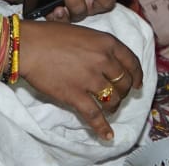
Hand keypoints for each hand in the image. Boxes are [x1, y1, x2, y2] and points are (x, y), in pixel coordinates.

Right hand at [17, 19, 143, 141]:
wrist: (30, 46)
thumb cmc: (53, 36)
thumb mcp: (86, 33)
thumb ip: (100, 47)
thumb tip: (109, 61)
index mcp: (108, 43)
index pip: (132, 62)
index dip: (137, 76)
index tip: (138, 84)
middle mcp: (104, 61)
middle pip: (124, 82)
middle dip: (124, 92)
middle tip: (119, 96)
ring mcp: (90, 79)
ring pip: (113, 98)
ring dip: (114, 106)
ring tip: (110, 109)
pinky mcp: (75, 95)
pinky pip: (94, 114)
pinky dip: (102, 127)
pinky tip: (107, 135)